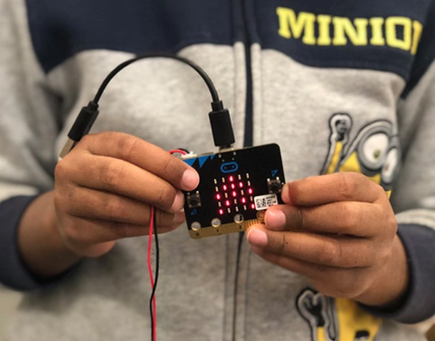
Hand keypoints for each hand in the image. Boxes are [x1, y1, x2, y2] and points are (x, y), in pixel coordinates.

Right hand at [54, 132, 198, 257]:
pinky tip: (162, 225)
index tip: (189, 178)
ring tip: (175, 214)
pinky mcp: (75, 228)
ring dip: (153, 213)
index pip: (129, 147)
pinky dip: (145, 227)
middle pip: (117, 175)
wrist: (75, 216)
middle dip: (157, 189)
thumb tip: (188, 179)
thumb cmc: (107, 185)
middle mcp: (74, 168)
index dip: (163, 163)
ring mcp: (69, 199)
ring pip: (116, 206)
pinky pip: (116, 229)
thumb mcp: (124, 166)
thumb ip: (151, 169)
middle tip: (181, 200)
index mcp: (92, 145)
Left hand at [246, 172, 407, 306]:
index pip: (346, 187)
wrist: (369, 256)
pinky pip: (314, 271)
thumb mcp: (334, 199)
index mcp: (372, 196)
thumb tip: (274, 202)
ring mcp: (370, 257)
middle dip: (301, 217)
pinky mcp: (353, 281)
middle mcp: (378, 225)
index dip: (313, 189)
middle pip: (342, 219)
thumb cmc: (344, 217)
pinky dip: (283, 259)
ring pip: (328, 252)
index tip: (284, 192)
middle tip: (269, 217)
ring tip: (257, 236)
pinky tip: (264, 249)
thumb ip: (309, 198)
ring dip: (286, 243)